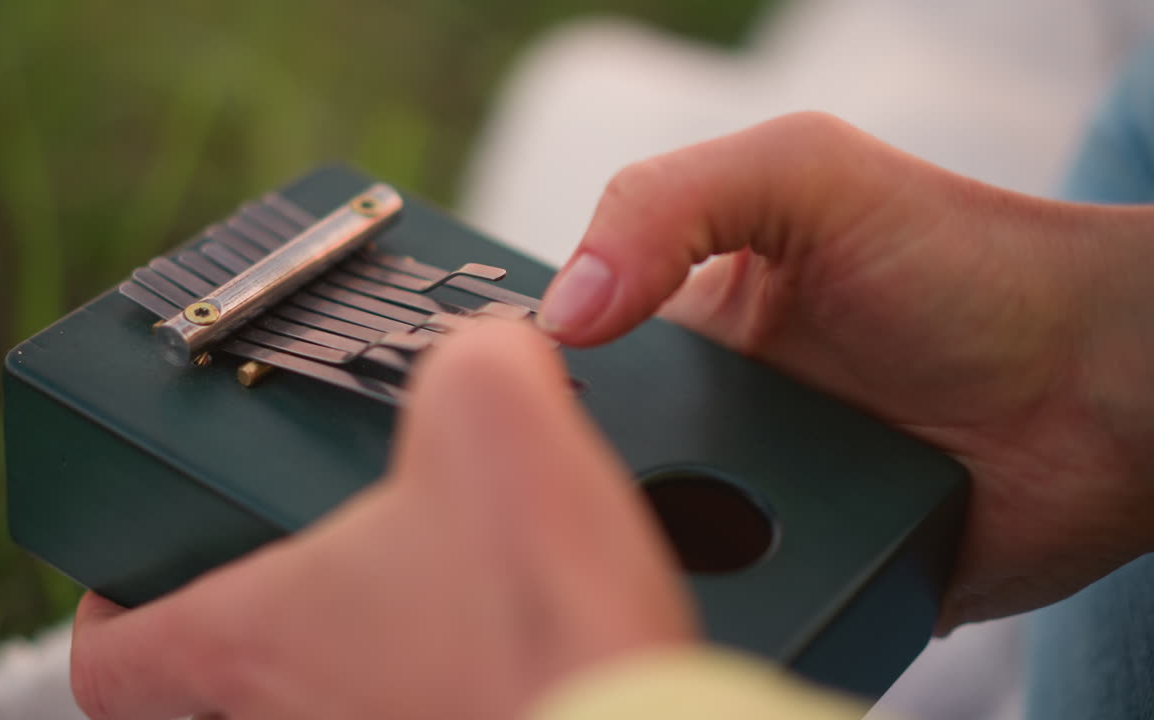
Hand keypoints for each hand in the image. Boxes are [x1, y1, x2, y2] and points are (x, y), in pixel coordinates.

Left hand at [71, 321, 694, 719]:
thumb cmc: (543, 620)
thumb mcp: (495, 410)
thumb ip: (475, 348)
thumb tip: (496, 348)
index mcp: (264, 634)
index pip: (111, 658)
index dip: (108, 608)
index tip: (133, 573)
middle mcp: (301, 715)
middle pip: (217, 686)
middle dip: (251, 612)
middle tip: (301, 550)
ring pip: (319, 704)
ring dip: (354, 645)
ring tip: (425, 574)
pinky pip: (418, 709)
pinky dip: (440, 671)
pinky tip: (510, 619)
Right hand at [538, 112, 1153, 631]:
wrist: (1104, 387)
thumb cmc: (966, 259)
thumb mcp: (803, 175)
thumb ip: (669, 204)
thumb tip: (564, 317)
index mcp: (686, 320)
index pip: (568, 355)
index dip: (526, 373)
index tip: (480, 399)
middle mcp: (709, 413)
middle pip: (595, 460)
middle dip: (573, 476)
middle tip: (541, 494)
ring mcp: (754, 499)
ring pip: (650, 542)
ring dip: (638, 545)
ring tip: (623, 550)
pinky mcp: (801, 572)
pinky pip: (730, 600)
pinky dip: (707, 603)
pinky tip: (699, 594)